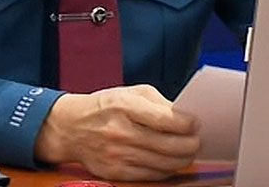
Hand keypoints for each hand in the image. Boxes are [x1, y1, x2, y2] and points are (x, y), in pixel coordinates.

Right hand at [33, 84, 200, 180]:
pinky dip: (166, 170)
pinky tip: (170, 161)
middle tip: (197, 140)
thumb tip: (185, 117)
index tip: (195, 123)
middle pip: (170, 146)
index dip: (188, 124)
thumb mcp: (130, 92)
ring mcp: (118, 155)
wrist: (71, 128)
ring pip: (165, 164)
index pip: (166, 120)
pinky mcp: (116, 172)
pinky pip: (152, 175)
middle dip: (191, 144)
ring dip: (183, 159)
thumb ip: (158, 102)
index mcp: (125, 106)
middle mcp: (121, 132)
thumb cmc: (104, 106)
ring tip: (187, 151)